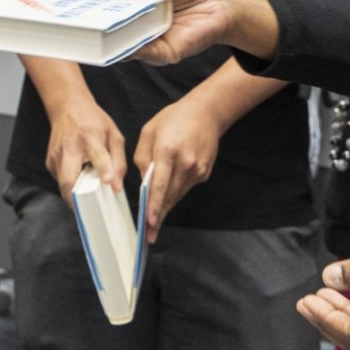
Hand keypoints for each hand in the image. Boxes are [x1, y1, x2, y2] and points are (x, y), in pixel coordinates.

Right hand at [43, 97, 126, 197]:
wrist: (67, 107)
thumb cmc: (93, 122)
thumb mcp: (113, 135)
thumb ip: (118, 161)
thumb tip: (116, 187)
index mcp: (89, 136)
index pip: (97, 154)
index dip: (103, 168)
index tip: (108, 182)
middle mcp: (69, 147)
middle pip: (68, 178)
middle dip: (78, 199)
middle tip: (91, 213)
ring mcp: (56, 156)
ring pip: (62, 185)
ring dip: (75, 197)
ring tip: (89, 203)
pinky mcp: (49, 163)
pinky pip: (60, 181)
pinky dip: (71, 187)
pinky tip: (81, 184)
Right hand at [77, 0, 276, 65]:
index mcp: (124, 4)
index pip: (94, 10)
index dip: (75, 11)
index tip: (52, 9)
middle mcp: (130, 25)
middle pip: (100, 30)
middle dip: (79, 28)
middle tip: (57, 24)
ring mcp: (143, 41)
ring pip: (115, 45)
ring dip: (98, 40)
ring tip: (79, 33)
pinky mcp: (159, 54)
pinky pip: (138, 54)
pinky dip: (125, 49)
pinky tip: (115, 42)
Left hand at [134, 97, 224, 241]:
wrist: (206, 113)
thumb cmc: (173, 119)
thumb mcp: (149, 131)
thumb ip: (142, 157)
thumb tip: (144, 180)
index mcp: (168, 150)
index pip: (159, 183)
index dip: (154, 204)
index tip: (150, 221)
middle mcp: (185, 162)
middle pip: (169, 195)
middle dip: (158, 216)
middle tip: (149, 236)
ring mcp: (197, 170)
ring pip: (177, 195)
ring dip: (165, 208)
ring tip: (154, 224)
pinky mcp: (204, 173)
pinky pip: (184, 188)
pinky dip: (174, 193)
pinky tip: (166, 197)